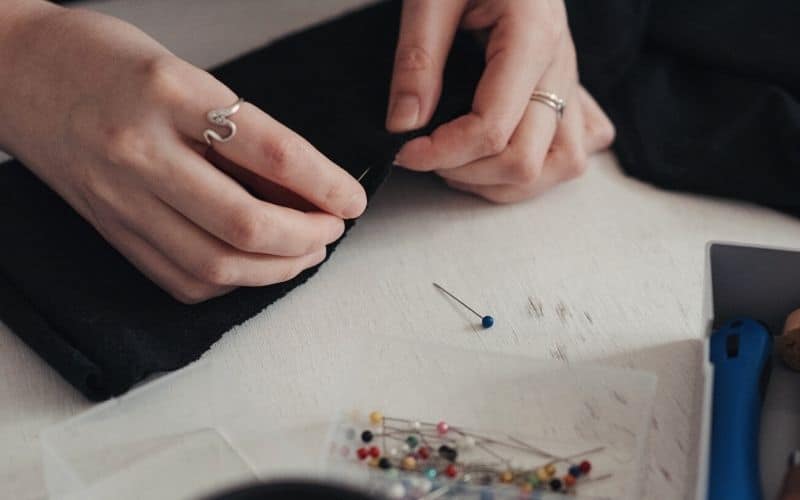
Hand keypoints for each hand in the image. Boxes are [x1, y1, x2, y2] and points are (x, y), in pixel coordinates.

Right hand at [0, 4, 365, 302]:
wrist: (15, 71)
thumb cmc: (104, 61)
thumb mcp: (185, 73)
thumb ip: (240, 131)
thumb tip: (304, 188)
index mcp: (170, 96)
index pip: (272, 153)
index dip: (326, 185)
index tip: (352, 199)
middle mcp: (142, 151)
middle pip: (244, 224)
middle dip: (306, 238)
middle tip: (330, 230)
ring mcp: (120, 198)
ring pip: (214, 264)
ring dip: (275, 269)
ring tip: (303, 253)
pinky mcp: (110, 229)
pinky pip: (178, 278)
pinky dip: (228, 282)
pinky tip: (251, 267)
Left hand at [387, 0, 614, 202]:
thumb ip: (417, 61)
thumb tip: (404, 125)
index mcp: (531, 37)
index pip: (493, 129)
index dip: (442, 153)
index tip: (404, 150)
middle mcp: (560, 66)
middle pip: (526, 161)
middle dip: (467, 173)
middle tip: (426, 153)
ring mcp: (570, 81)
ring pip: (560, 166)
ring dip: (504, 180)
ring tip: (460, 161)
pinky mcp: (569, 89)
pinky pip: (574, 148)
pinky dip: (540, 166)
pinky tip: (503, 151)